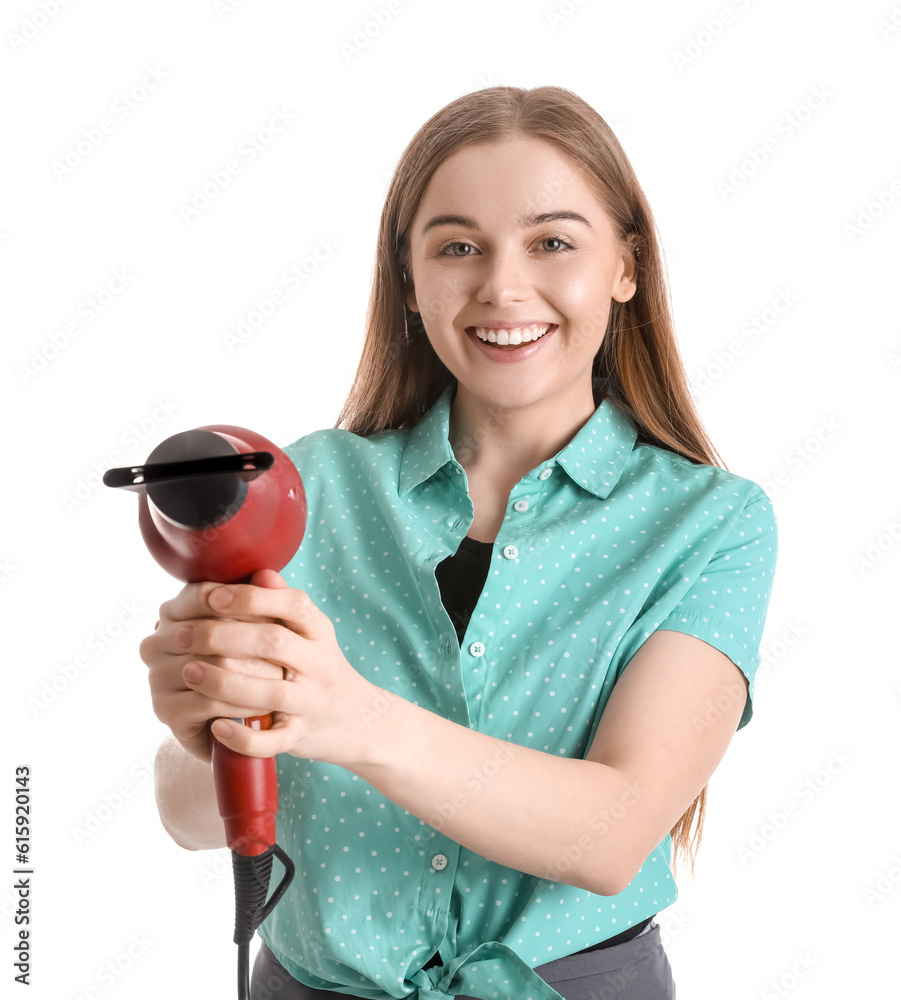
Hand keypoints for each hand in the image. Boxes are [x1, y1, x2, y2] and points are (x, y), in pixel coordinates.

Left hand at [148, 571, 382, 766]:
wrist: (356, 718)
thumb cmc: (317, 668)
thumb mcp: (310, 632)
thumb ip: (283, 604)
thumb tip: (259, 572)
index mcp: (319, 631)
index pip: (293, 604)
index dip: (252, 598)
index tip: (214, 596)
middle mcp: (320, 664)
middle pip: (275, 642)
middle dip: (224, 636)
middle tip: (182, 634)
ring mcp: (312, 702)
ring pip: (272, 692)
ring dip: (225, 683)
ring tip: (188, 672)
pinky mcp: (301, 736)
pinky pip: (275, 741)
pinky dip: (244, 738)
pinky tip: (216, 727)